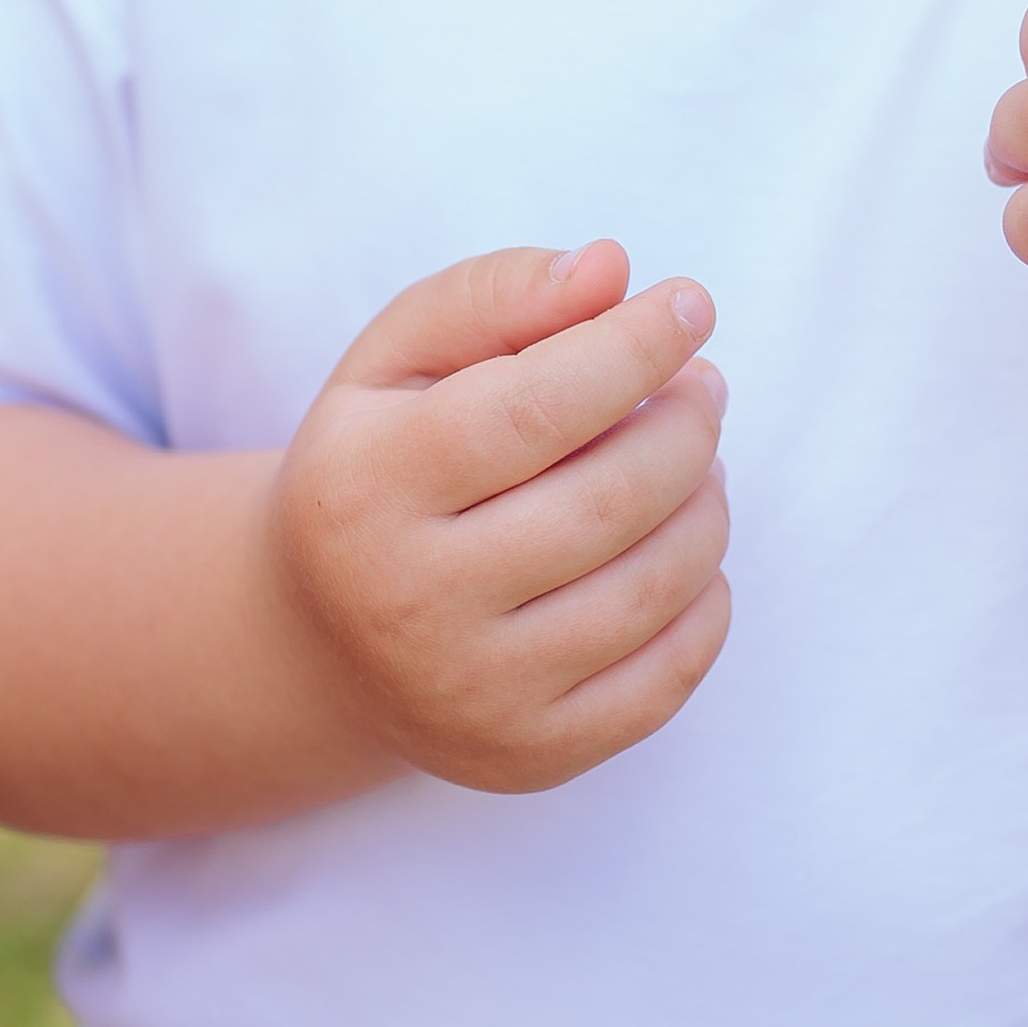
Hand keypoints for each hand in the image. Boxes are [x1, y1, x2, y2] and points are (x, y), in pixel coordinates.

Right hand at [271, 242, 731, 792]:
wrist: (321, 637)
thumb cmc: (382, 461)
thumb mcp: (401, 358)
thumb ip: (499, 294)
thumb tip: (613, 269)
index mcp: (364, 488)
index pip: (535, 409)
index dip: (632, 348)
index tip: (689, 303)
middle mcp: (408, 604)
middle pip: (606, 503)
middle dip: (685, 428)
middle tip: (704, 390)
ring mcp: (469, 696)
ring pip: (649, 590)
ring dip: (706, 506)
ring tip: (699, 459)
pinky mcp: (527, 757)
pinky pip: (667, 679)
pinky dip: (707, 600)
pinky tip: (686, 546)